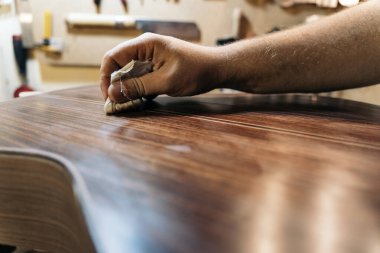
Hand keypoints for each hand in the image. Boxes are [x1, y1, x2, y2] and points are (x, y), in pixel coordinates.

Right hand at [100, 33, 223, 102]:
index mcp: (145, 44)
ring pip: (128, 73)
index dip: (106, 77)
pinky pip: (140, 77)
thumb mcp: (166, 82)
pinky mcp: (156, 67)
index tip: (109, 96)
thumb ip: (138, 86)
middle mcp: (145, 48)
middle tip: (117, 104)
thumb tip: (112, 93)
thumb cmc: (196, 71)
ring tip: (128, 105)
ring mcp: (151, 57)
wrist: (218, 69)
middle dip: (115, 85)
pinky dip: (138, 89)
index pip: (113, 57)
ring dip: (127, 89)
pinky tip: (140, 101)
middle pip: (118, 65)